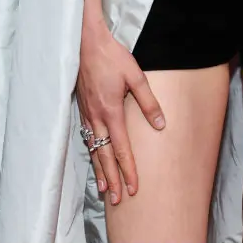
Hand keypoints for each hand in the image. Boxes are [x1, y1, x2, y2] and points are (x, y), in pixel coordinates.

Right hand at [76, 17, 164, 204]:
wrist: (85, 43)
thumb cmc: (112, 57)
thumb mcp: (135, 75)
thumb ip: (148, 101)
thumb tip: (160, 125)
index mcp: (111, 111)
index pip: (120, 148)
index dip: (128, 169)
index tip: (134, 188)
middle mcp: (96, 117)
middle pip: (104, 155)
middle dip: (112, 178)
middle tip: (118, 199)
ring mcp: (87, 113)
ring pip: (93, 149)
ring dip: (100, 170)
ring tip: (105, 189)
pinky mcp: (82, 107)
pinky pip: (87, 137)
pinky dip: (91, 153)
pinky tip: (94, 158)